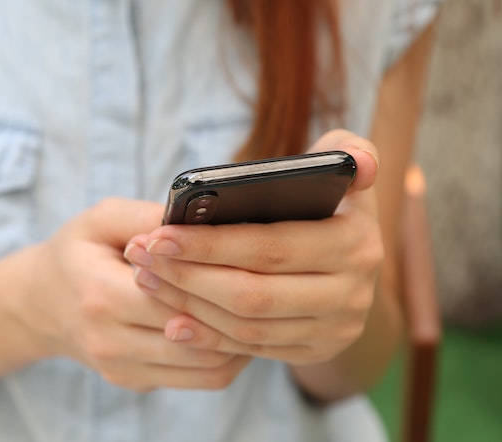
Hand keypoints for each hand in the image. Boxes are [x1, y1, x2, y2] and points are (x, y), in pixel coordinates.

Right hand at [15, 198, 250, 391]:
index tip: (252, 259)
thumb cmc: (78, 252)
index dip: (218, 279)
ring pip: (207, 368)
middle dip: (238, 312)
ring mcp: (122, 369)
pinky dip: (226, 356)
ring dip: (241, 340)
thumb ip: (146, 216)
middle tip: (271, 285)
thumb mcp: (101, 219)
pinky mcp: (135, 382)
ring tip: (261, 308)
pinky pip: (199, 379)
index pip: (176, 296)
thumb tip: (200, 218)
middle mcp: (109, 341)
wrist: (41, 303)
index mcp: (100, 295)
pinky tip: (238, 327)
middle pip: (199, 337)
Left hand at [123, 130, 383, 365]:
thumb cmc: (330, 201)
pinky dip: (209, 336)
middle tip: (141, 256)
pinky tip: (173, 319)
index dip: (210, 244)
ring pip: (247, 325)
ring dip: (189, 305)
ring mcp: (335, 329)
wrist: (351, 262)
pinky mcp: (316, 351)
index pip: (270, 248)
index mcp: (355, 243)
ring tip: (148, 279)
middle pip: (252, 293)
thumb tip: (359, 164)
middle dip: (188, 276)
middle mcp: (352, 294)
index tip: (159, 234)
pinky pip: (253, 349)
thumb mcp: (343, 168)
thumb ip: (347, 149)